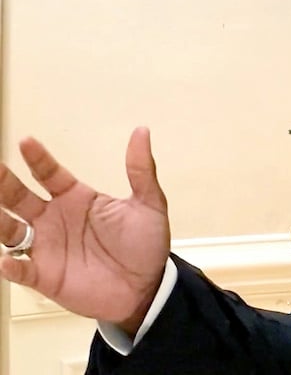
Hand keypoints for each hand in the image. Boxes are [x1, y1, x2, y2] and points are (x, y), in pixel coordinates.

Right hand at [0, 128, 170, 333]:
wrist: (148, 287)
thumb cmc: (145, 245)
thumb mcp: (149, 204)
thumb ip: (141, 170)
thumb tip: (141, 132)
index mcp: (76, 199)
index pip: (49, 174)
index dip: (37, 159)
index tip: (26, 142)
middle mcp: (54, 220)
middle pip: (19, 198)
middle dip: (4, 183)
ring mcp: (47, 248)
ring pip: (11, 231)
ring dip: (0, 221)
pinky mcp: (46, 277)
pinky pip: (21, 270)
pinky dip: (11, 266)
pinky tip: (6, 260)